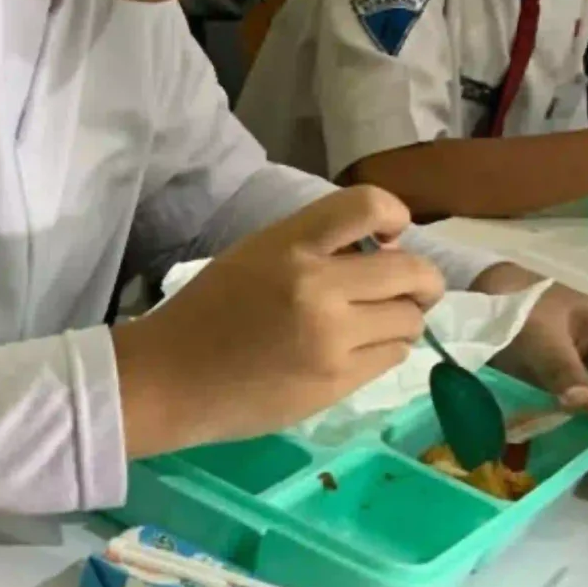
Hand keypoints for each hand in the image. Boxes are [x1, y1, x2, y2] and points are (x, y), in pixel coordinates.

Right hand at [113, 186, 443, 455]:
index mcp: (287, 246)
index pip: (369, 205)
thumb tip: (382, 248)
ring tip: (369, 326)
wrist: (167, 380)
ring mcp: (332, 339)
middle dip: (420, 281)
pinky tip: (352, 352)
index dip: (396, 216)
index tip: (388, 236)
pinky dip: (384, 349)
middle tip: (404, 290)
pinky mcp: (338, 381)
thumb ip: (312, 247)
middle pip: (412, 272)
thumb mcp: (252, 257)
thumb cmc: (206, 313)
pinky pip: (394, 356)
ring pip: (409, 319)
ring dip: (400, 319)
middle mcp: (317, 287)